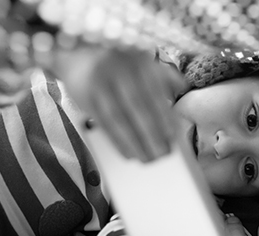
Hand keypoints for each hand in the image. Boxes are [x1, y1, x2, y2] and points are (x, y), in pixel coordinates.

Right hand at [52, 46, 188, 160]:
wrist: (76, 53)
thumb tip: (182, 86)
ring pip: (120, 118)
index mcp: (139, 61)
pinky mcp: (86, 96)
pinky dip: (117, 141)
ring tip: (147, 159)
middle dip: (152, 134)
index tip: (172, 136)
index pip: (154, 93)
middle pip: (138, 107)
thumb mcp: (140, 60)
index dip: (164, 116)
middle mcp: (120, 70)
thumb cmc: (116, 62)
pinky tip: (128, 153)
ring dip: (135, 142)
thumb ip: (161, 74)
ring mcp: (101, 83)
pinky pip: (103, 124)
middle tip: (163, 154)